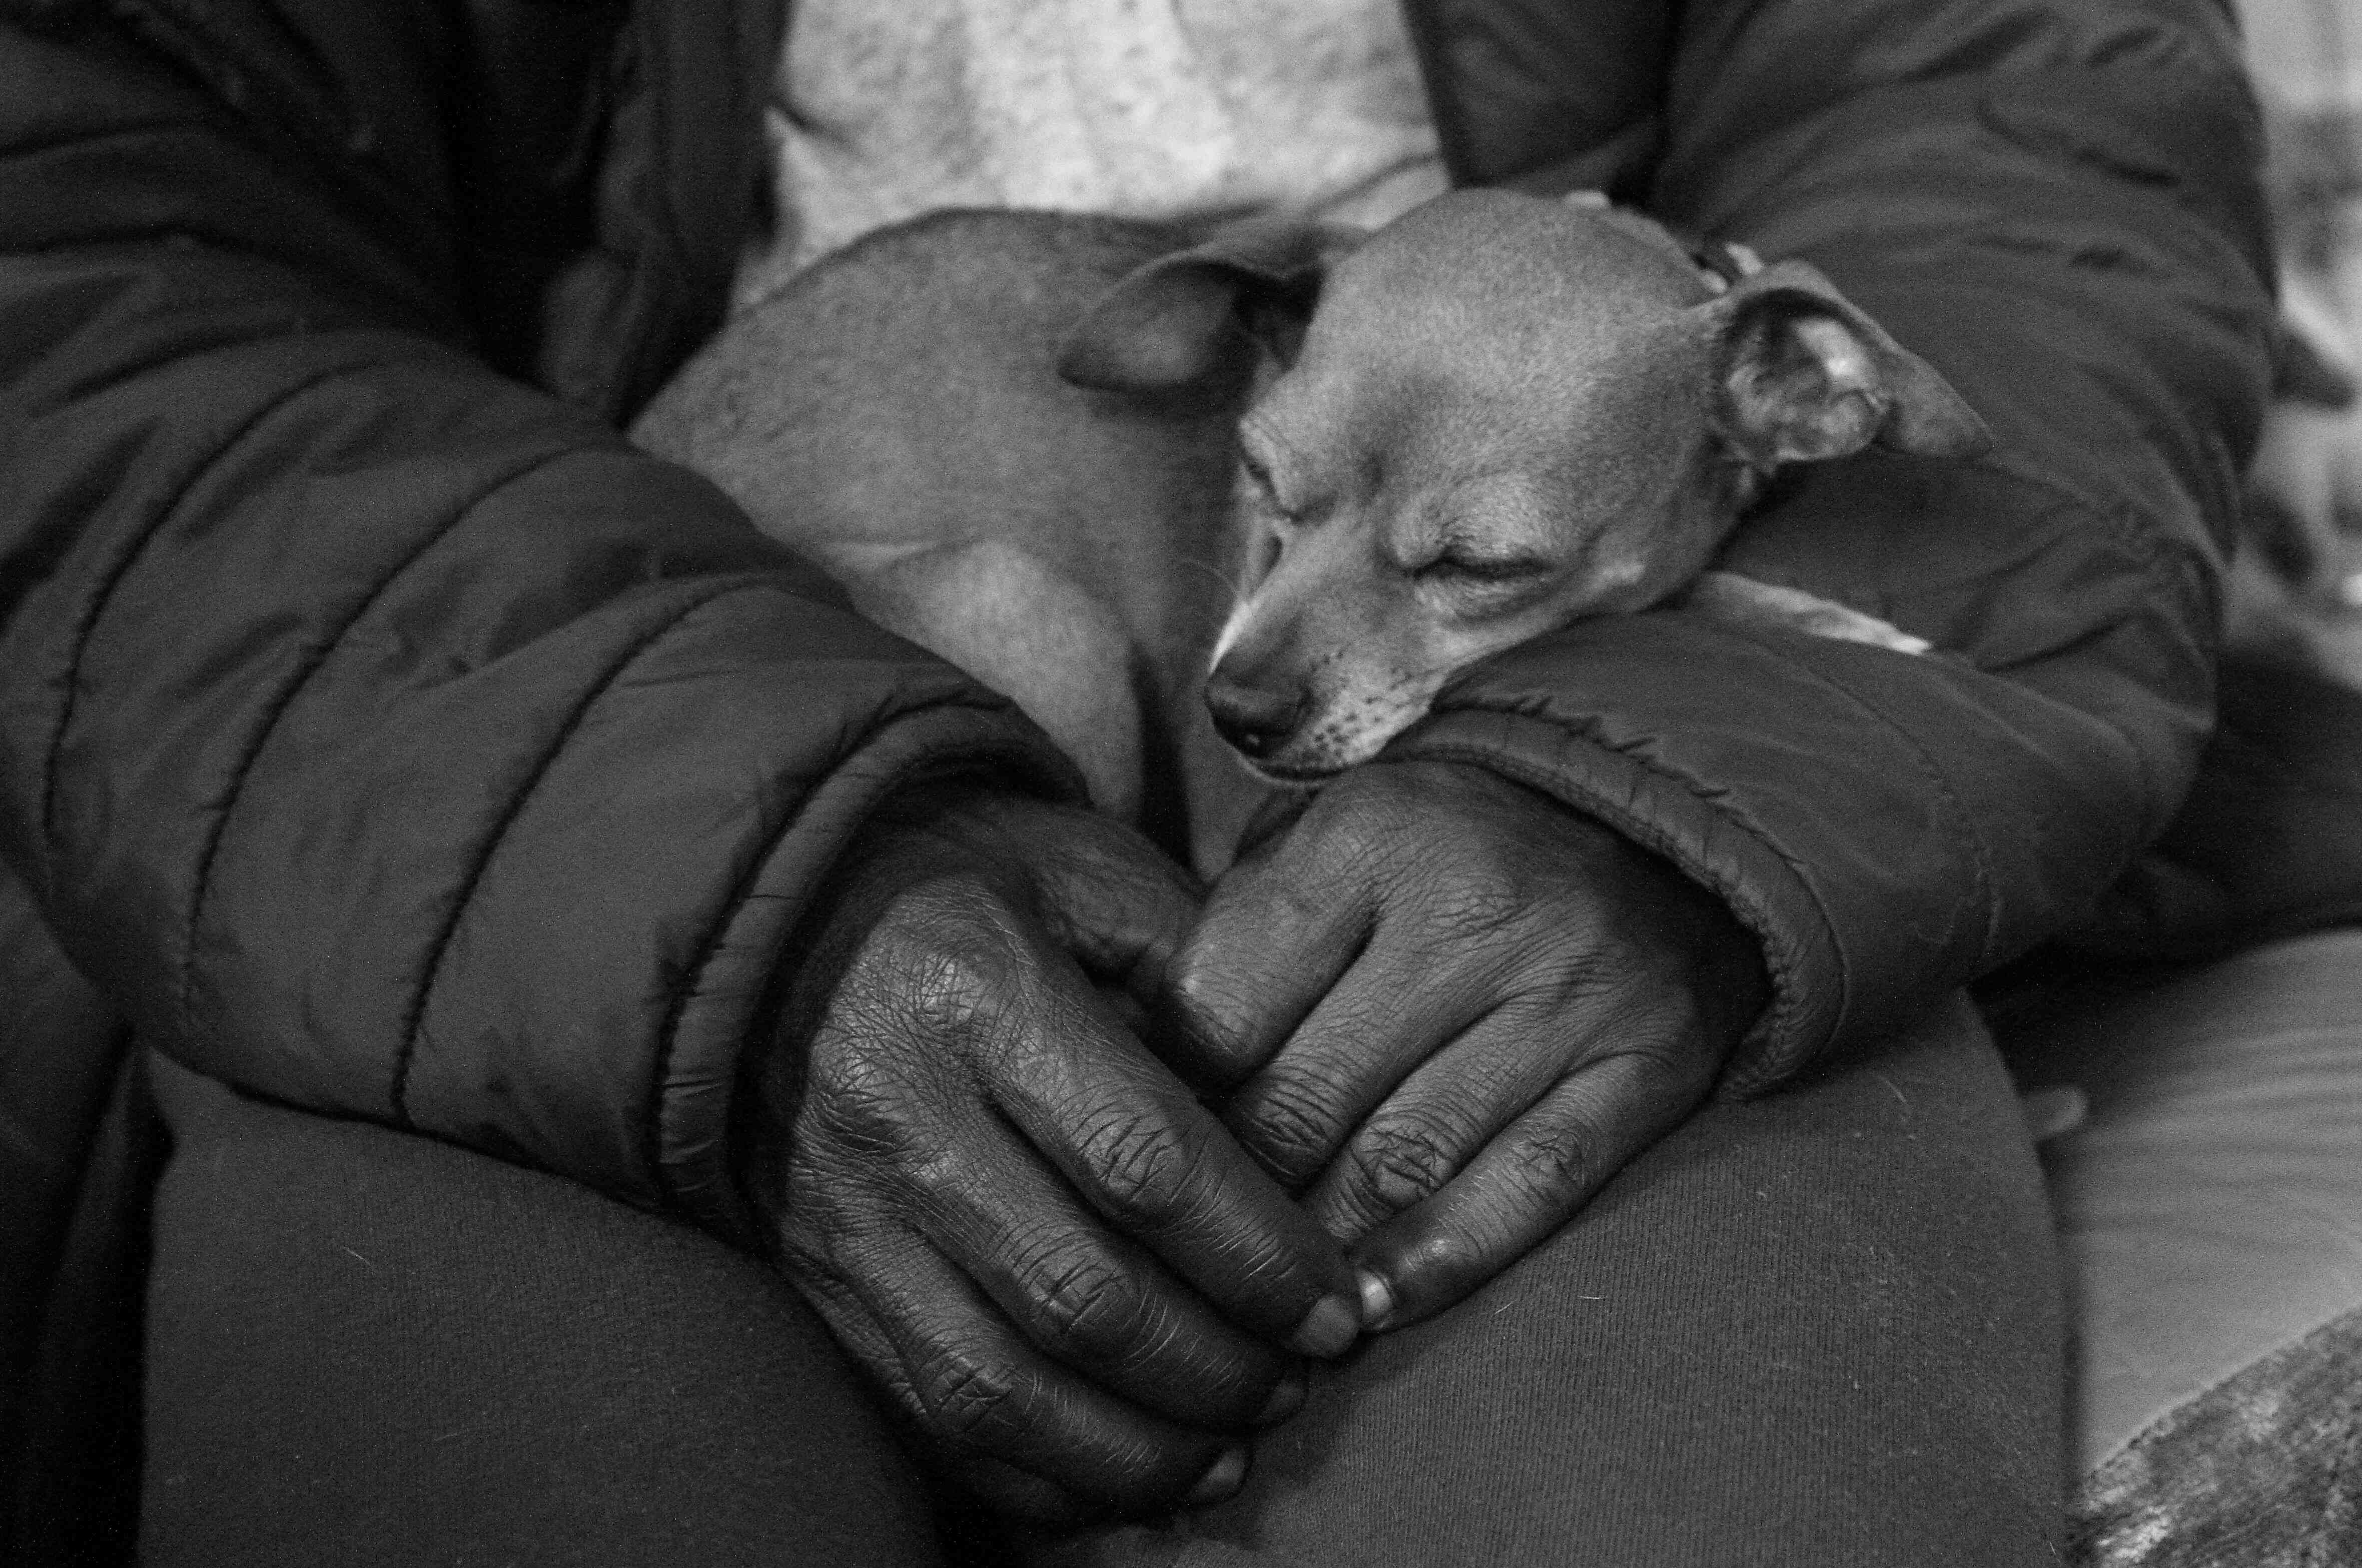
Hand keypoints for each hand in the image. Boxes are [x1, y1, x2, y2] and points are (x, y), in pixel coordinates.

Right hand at [745, 787, 1362, 1522]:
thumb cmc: (973, 885)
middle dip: (1215, 1366)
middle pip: (1081, 1294)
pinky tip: (1128, 1480)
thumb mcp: (1089, 872)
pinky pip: (930, 1414)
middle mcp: (900, 1114)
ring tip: (1232, 1451)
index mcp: (979, 996)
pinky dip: (1038, 1474)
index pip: (1145, 1164)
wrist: (781, 923)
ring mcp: (849, 1212)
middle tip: (1301, 1382)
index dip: (1256, 1257)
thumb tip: (1292, 1119)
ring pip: (1001, 1385)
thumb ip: (1199, 970)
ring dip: (1135, 1446)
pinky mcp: (823, 1279)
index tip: (1335, 1309)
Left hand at [1166, 761, 1767, 1331]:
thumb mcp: (1327, 836)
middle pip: (1303, 1097)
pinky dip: (1443, 1258)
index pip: (1222, 1007)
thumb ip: (1234, 930)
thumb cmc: (1442, 849)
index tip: (1143, 1152)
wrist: (1651, 820)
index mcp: (1369, 837)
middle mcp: (1470, 910)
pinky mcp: (1643, 1067)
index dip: (1165, 1102)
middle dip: (1233, 1189)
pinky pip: (1527, 1186)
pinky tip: (1374, 1306)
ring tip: (1263, 1294)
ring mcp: (1565, 994)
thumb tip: (1137, 1067)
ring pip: (1402, 1158)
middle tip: (1187, 1244)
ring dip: (1319, 1246)